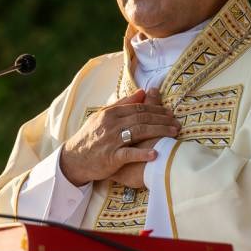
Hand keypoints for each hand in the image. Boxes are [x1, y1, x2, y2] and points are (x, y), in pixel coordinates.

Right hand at [59, 88, 179, 184]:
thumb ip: (123, 104)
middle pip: (142, 118)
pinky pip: (129, 154)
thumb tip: (143, 91)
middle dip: (162, 120)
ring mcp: (111, 141)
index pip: (138, 108)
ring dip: (159, 132)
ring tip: (173, 134)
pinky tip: (156, 154)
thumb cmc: (91, 136)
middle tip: (177, 123)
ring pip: (139, 132)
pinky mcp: (110, 158)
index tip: (170, 112)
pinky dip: (143, 153)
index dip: (157, 109)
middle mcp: (111, 124)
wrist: (73, 159)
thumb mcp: (103, 116)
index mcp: (110, 113)